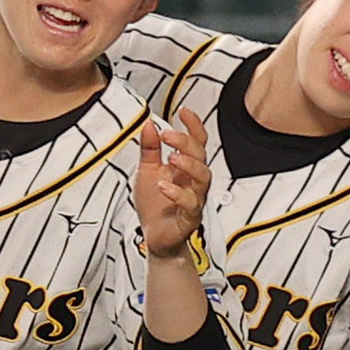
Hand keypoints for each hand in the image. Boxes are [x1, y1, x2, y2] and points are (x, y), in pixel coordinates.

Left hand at [134, 108, 211, 260]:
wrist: (155, 237)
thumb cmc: (155, 206)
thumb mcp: (146, 171)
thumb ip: (149, 149)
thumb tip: (149, 126)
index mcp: (185, 167)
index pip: (197, 141)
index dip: (193, 125)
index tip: (183, 112)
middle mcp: (193, 181)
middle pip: (201, 155)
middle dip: (186, 142)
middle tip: (167, 135)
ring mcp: (194, 198)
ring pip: (203, 177)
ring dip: (188, 164)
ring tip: (171, 158)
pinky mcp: (189, 217)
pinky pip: (191, 204)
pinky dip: (178, 194)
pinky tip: (163, 186)